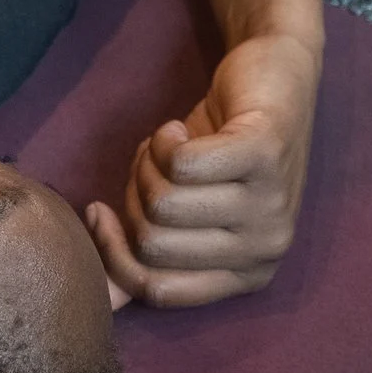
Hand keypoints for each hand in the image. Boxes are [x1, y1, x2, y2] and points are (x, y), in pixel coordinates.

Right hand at [88, 25, 321, 308]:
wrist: (273, 74)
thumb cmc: (221, 150)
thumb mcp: (183, 208)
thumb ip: (145, 253)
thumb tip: (102, 299)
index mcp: (249, 275)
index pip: (159, 291)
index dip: (114, 255)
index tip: (98, 211)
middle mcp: (267, 249)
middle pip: (152, 243)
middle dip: (136, 195)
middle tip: (159, 164)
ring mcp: (272, 203)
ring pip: (162, 201)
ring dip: (150, 162)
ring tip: (175, 144)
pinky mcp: (266, 154)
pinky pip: (181, 163)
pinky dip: (165, 138)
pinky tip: (182, 128)